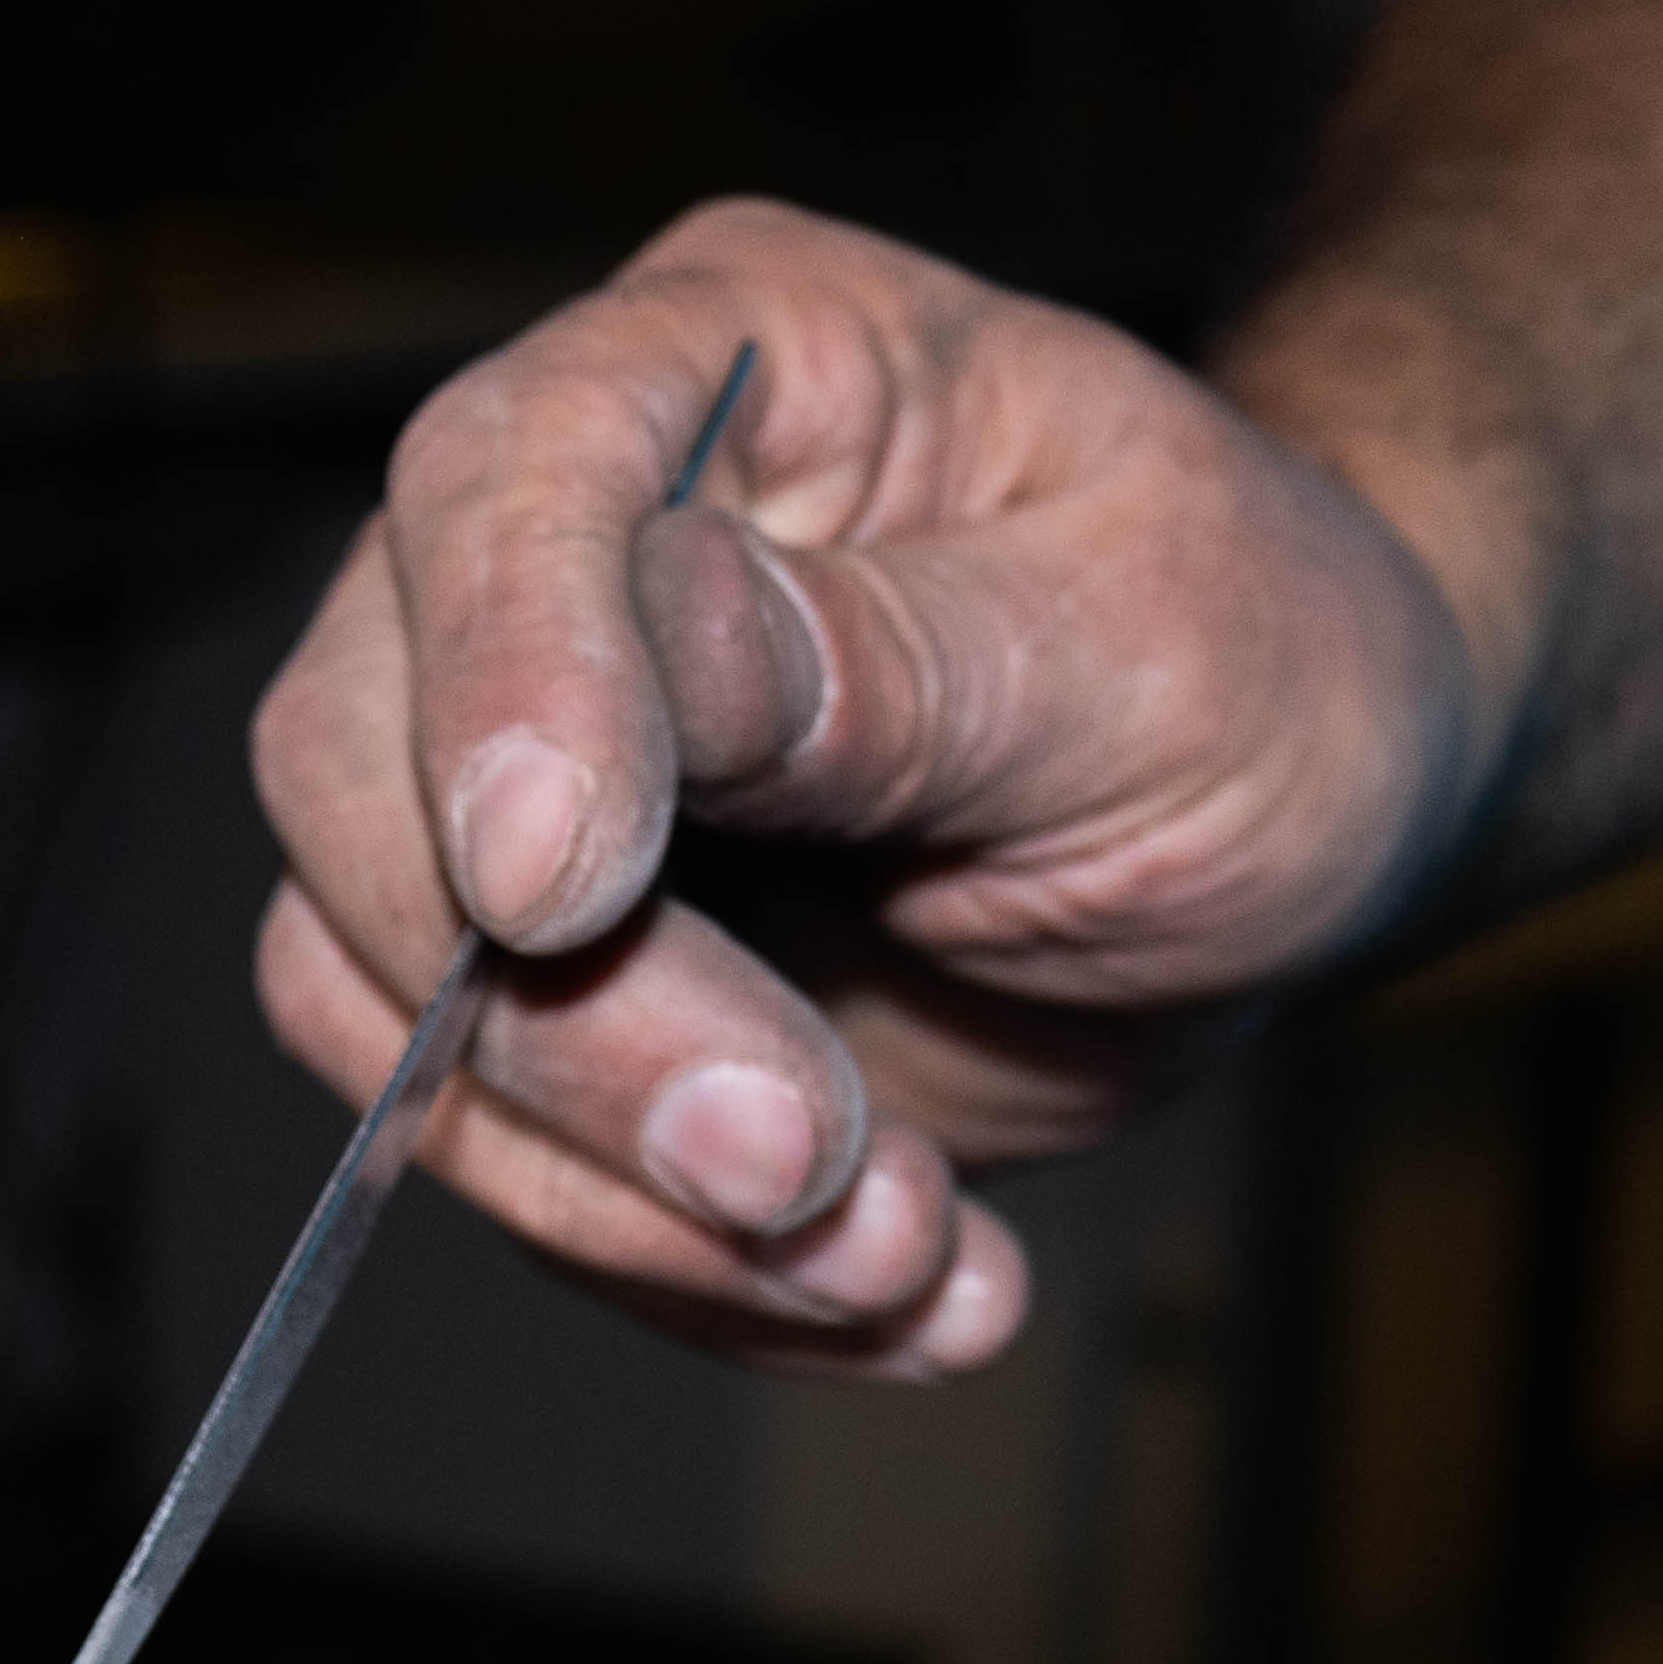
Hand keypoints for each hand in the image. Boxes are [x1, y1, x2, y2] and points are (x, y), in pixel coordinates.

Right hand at [262, 197, 1491, 1374]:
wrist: (1304, 831)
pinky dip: (684, 1273)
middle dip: (557, 1020)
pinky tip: (907, 1293)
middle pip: (358, 774)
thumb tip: (669, 643)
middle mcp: (557, 565)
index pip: (498, 485)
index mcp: (716, 369)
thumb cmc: (1266, 660)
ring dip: (620, 1191)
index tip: (559, 897)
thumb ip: (897, 659)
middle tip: (795, 1162)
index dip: (502, 688)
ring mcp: (515, 789)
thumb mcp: (1159, 641)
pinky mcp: (534, 996)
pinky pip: (497, 1161)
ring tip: (904, 1260)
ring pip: (374, 1004)